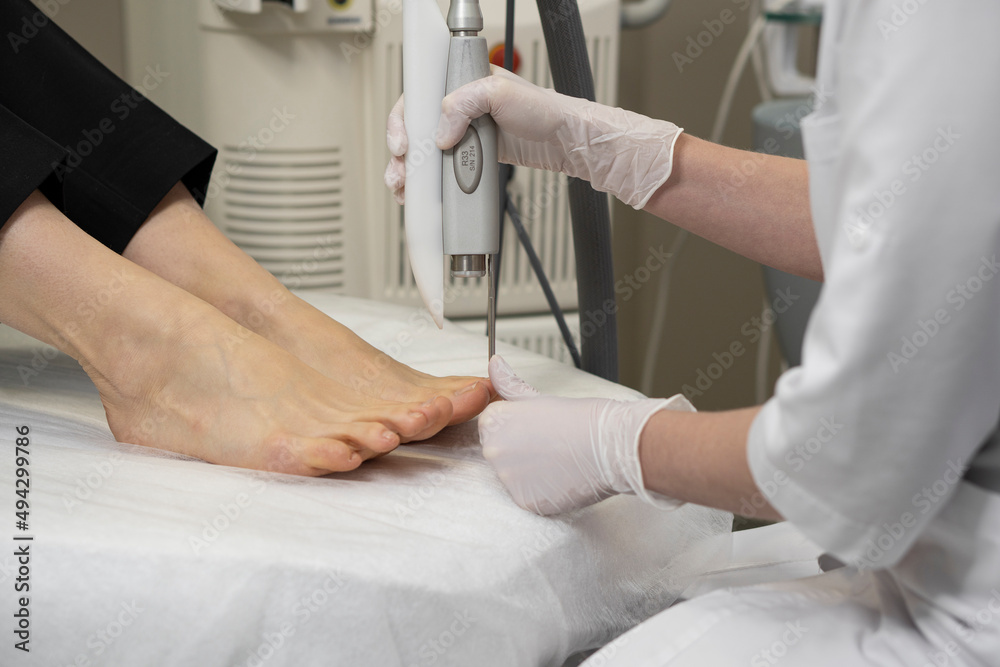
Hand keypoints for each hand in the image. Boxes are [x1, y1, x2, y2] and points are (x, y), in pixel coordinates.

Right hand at [384, 67, 682, 208]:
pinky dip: (430, 184)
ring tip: (405, 190)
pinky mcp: (475, 156)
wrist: (567, 141)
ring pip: (427, 154)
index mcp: (461, 85)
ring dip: (411, 173)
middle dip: (402, 154)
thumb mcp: (501, 94)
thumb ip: (464, 106)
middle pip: (416, 130)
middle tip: (401, 172)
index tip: (404, 143)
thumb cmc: (544, 110)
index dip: (403, 121)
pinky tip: (423, 196)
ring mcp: (465, 134)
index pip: (418, 98)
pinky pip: (445, 169)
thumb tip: (440, 135)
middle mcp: (459, 109)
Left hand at [477, 356, 690, 514]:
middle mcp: (493, 452)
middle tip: (550, 441)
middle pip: (499, 450)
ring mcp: (508, 479)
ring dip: (530, 470)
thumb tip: (494, 363)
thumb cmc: (582, 419)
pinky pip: (528, 495)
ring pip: (513, 475)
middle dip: (520, 447)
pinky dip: (542, 489)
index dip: (517, 425)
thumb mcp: (539, 397)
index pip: (492, 426)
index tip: (537, 426)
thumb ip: (509, 385)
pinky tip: (561, 475)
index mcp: (494, 422)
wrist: (611, 446)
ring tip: (557, 458)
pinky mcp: (526, 501)